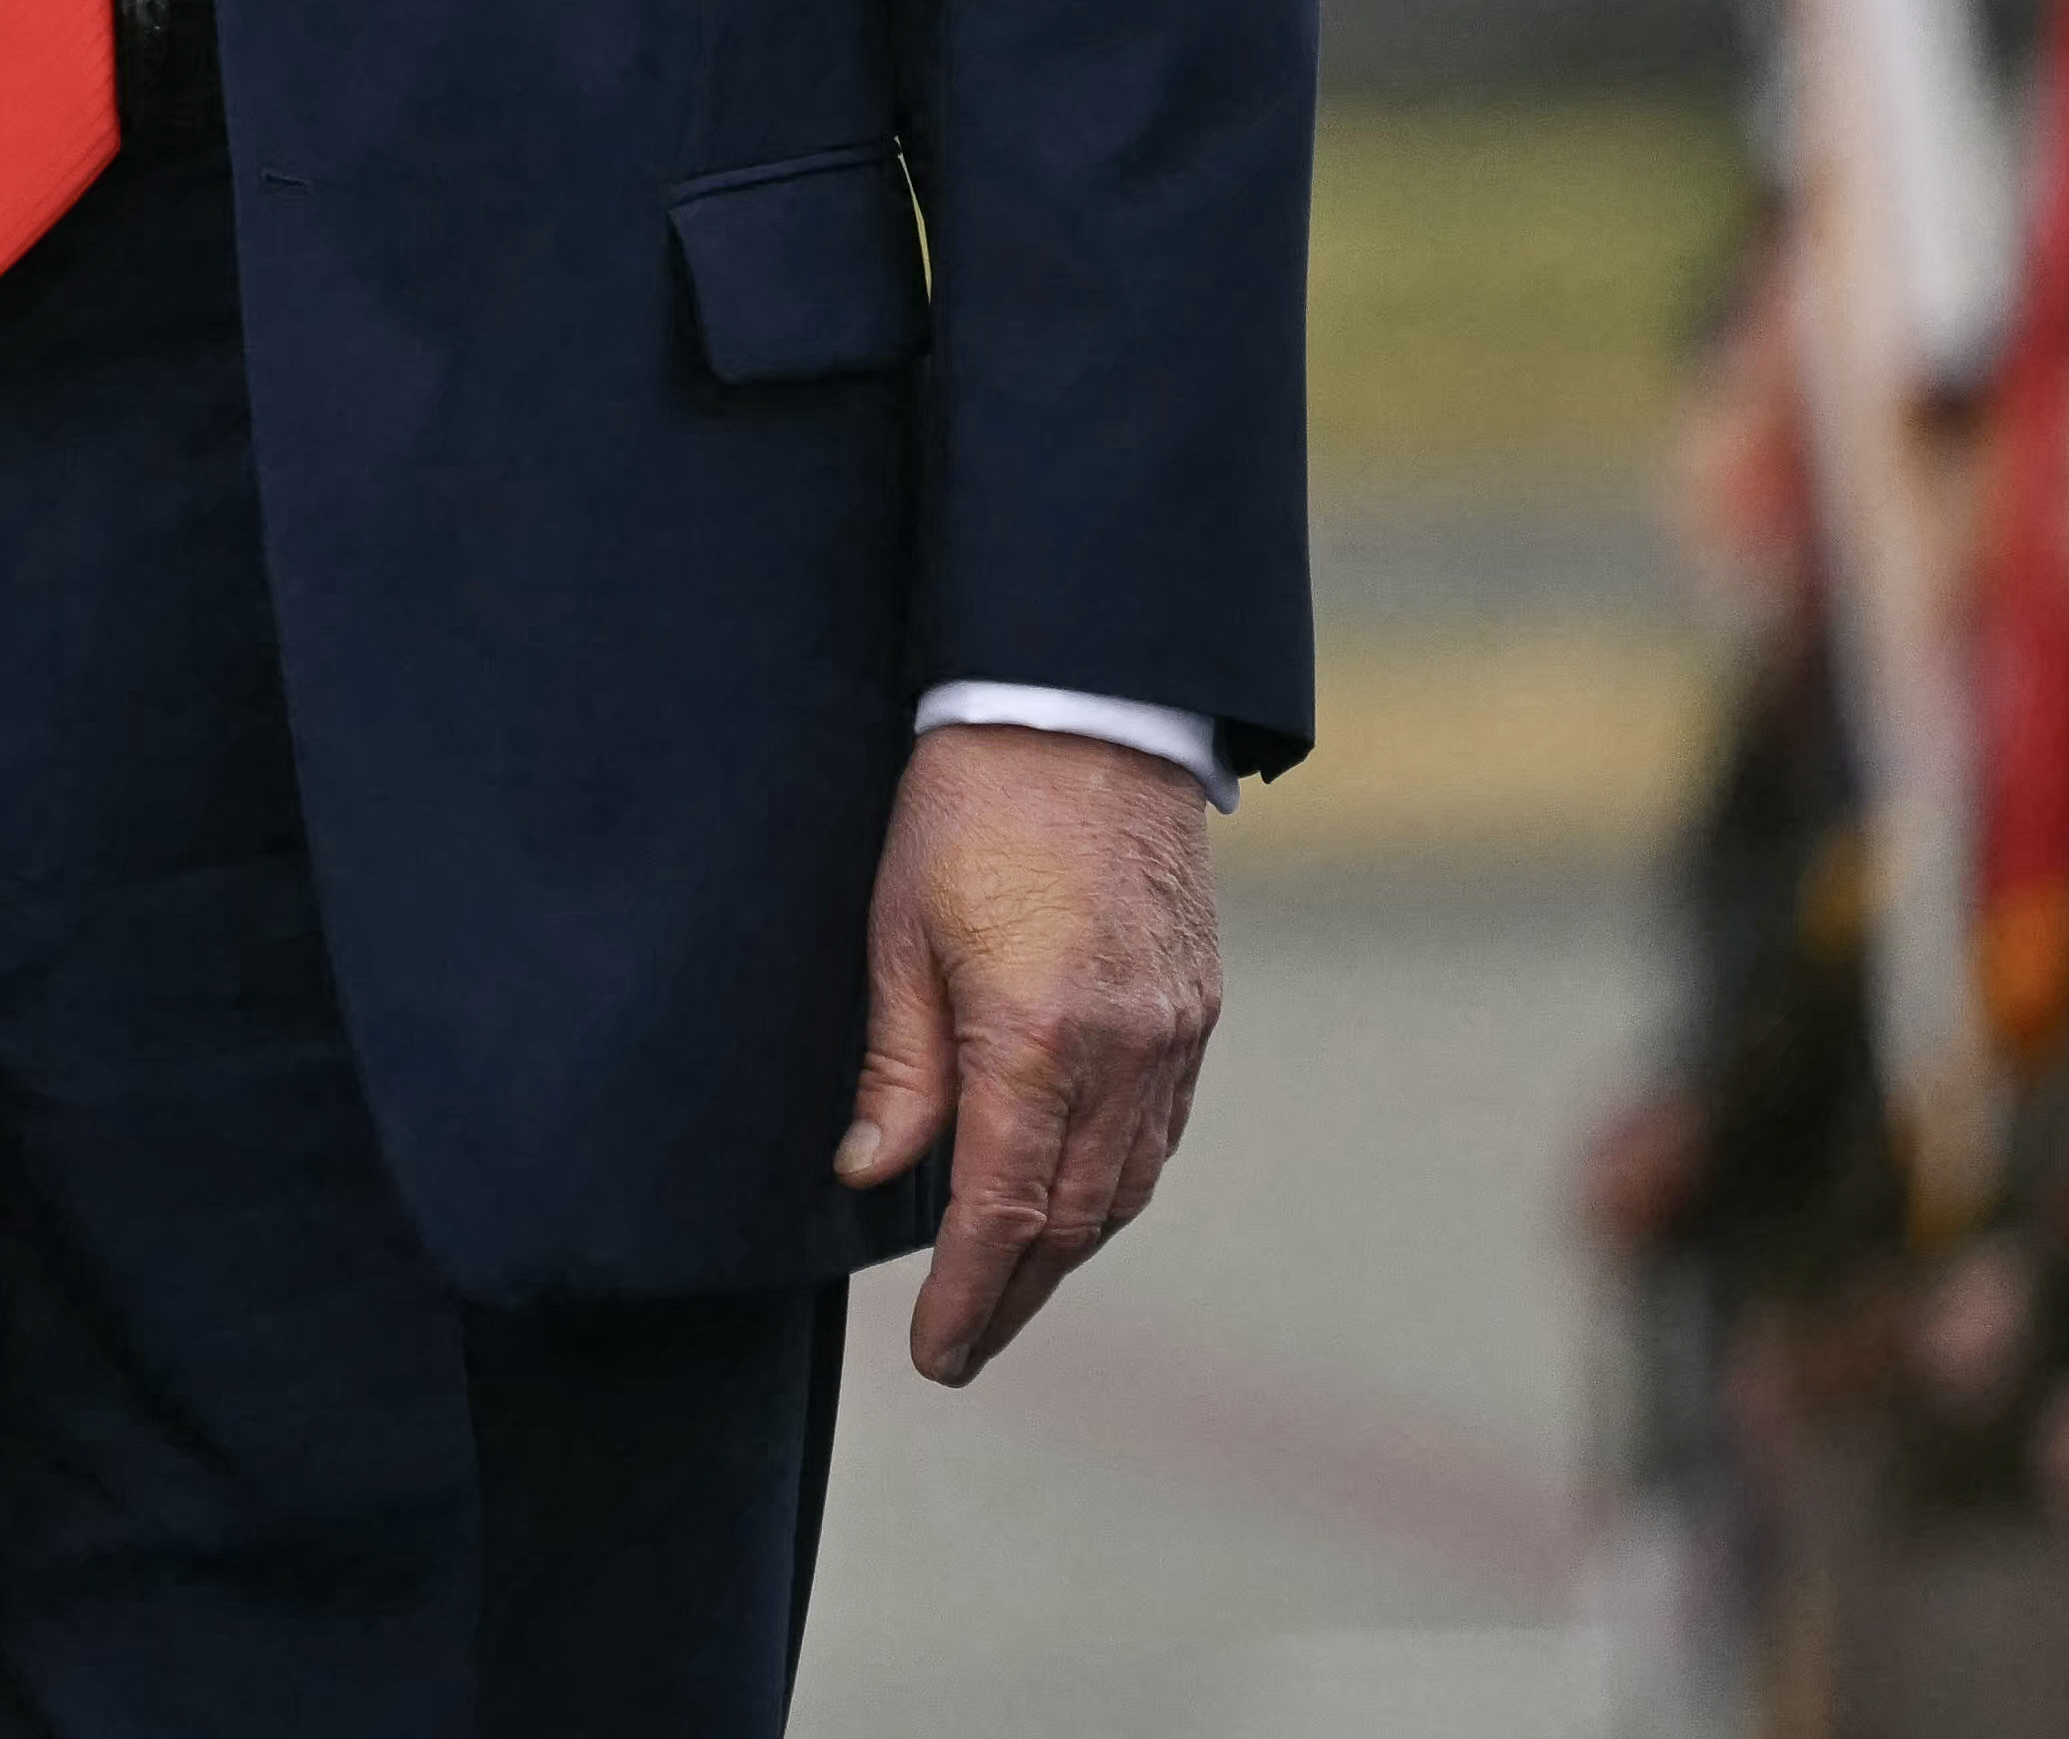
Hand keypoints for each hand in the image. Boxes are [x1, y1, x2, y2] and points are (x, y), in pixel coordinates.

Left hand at [838, 720, 1222, 1386]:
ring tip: (1009, 1287)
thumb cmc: (966, 808)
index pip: (1004, 1209)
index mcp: (1038, 1038)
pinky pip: (1159, 1131)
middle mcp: (1124, 1053)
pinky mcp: (1196, 1010)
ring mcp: (1173, 1035)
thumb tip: (872, 1172)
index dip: (971, 1293)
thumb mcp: (898, 930)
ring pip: (1127, 1184)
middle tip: (966, 1346)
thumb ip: (900, 1065)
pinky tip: (1071, 1197)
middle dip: (1019, 1292)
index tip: (939, 1353)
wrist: (1083, 715)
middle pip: (1075, 1217)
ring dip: (1068, 1245)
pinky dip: (1112, 1182)